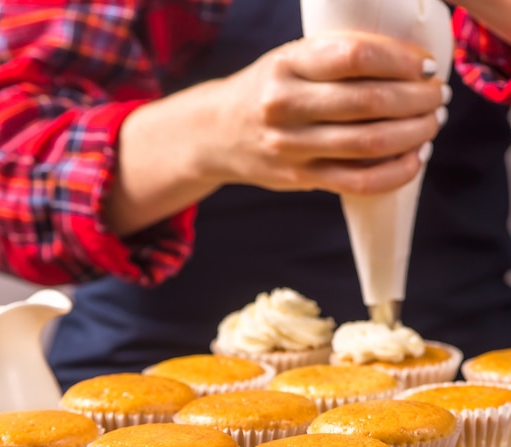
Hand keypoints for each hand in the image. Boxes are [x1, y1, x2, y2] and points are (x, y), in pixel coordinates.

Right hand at [200, 30, 448, 195]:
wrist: (216, 134)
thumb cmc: (265, 91)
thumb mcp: (288, 60)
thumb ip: (334, 59)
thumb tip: (406, 66)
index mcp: (286, 65)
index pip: (356, 57)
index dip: (401, 60)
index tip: (426, 65)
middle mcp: (285, 105)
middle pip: (368, 102)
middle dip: (416, 99)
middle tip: (438, 97)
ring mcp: (291, 146)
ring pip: (368, 143)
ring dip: (412, 134)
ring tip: (430, 125)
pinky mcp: (298, 177)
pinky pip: (357, 181)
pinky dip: (394, 173)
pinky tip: (413, 160)